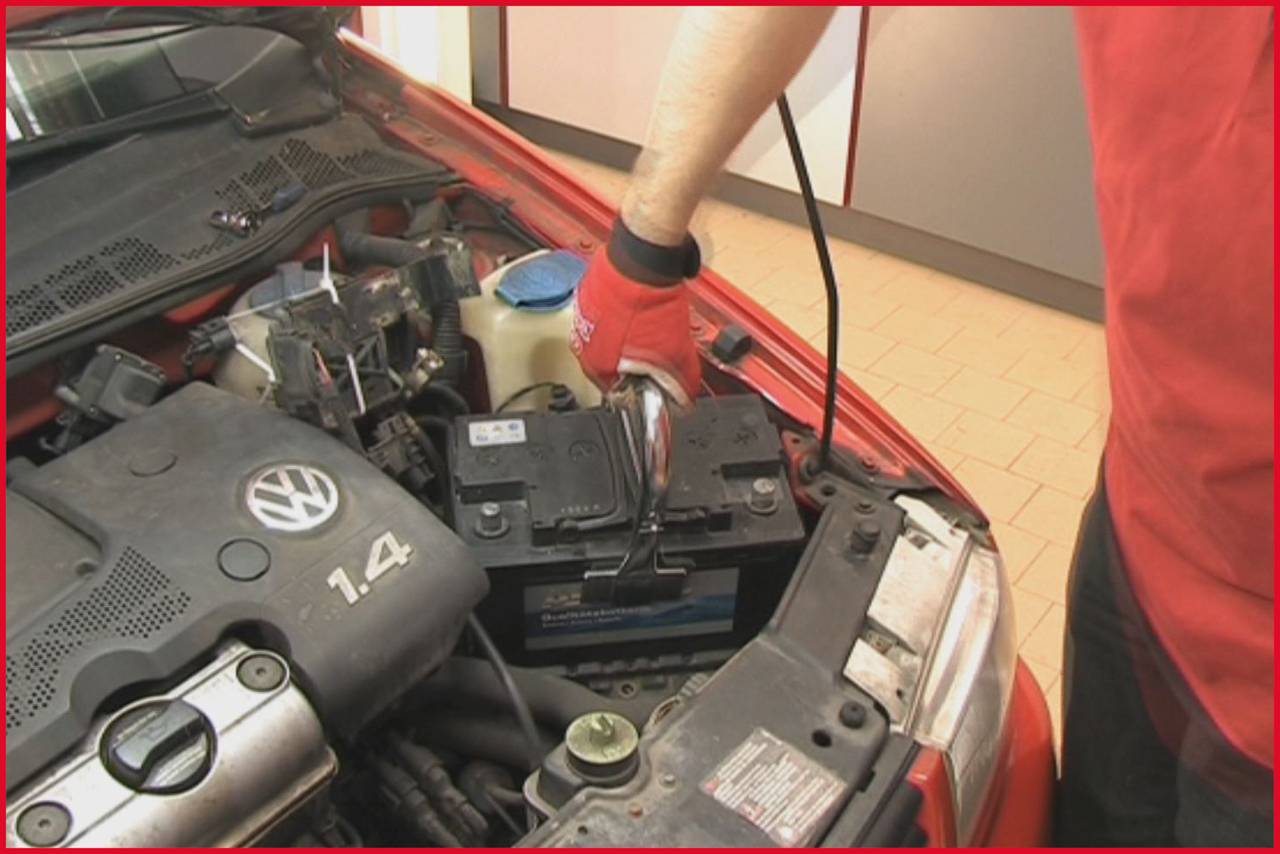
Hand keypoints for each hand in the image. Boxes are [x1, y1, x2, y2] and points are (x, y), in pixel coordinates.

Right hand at [570, 246, 700, 406]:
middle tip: (656, 353)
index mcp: (595, 366)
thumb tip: (684, 400)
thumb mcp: (674, 355)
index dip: (641, 389)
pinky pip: (607, 315)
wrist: (642, 258)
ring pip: (609, 340)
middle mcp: (581, 344)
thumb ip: (679, 386)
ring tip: (649, 327)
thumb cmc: (648, 303)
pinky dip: (623, 316)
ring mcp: (582, 316)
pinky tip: (640, 310)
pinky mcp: (588, 293)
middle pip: (612, 367)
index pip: (618, 393)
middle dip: (635, 364)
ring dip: (628, 339)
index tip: (654, 382)